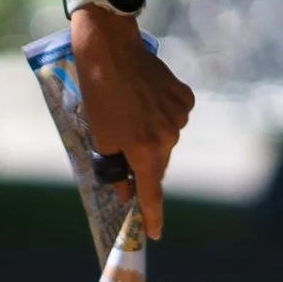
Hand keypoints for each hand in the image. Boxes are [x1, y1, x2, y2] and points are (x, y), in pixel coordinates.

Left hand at [69, 6, 193, 237]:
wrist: (111, 48)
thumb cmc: (98, 92)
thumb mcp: (99, 136)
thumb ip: (114, 167)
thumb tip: (126, 190)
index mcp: (144, 150)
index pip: (151, 192)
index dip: (152, 215)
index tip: (155, 233)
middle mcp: (168, 137)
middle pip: (157, 164)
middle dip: (142, 166)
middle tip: (125, 152)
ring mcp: (179, 116)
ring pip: (166, 140)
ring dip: (151, 137)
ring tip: (129, 113)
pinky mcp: (184, 97)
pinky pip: (173, 117)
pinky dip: (160, 116)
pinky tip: (144, 100)